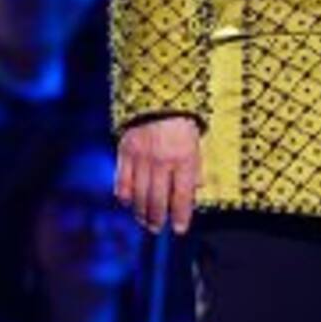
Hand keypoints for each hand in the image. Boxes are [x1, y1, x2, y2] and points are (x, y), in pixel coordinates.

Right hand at [115, 116, 201, 234]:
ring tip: (145, 221)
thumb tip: (197, 189)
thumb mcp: (197, 139)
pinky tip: (129, 202)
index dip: (180, 216)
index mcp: (184, 157)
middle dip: (158, 219)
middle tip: (157, 228)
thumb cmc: (182, 117)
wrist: (158, 92)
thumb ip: (196, 165)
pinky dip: (125, 195)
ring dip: (141, 212)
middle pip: (158, 200)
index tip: (179, 229)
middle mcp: (162, 160)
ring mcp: (142, 157)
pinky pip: (123, 181)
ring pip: (139, 195)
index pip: (182, 196)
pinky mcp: (125, 151)